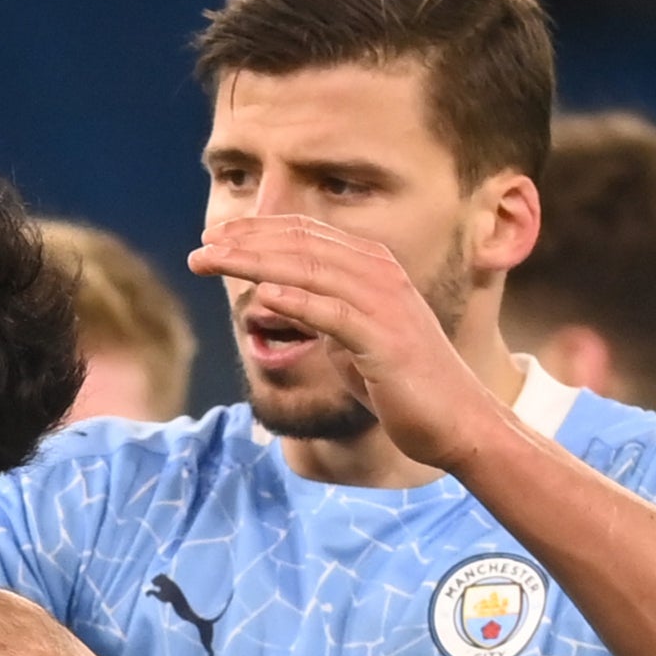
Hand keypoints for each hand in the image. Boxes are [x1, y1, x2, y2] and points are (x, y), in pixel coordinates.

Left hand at [188, 217, 505, 473]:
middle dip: (246, 243)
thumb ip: (318, 313)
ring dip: (257, 263)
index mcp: (372, 267)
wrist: (456, 423)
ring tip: (214, 261)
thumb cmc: (400, 384)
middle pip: (302, 244)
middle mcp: (380, 274)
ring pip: (311, 270)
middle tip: (200, 250)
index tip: (214, 238)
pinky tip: (263, 296)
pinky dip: (299, 301)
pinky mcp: (385, 341)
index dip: (256, 232)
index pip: (305, 235)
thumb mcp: (349, 339)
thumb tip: (275, 298)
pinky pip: (334, 314)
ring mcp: (385, 304)